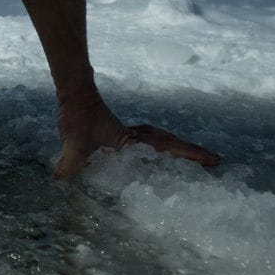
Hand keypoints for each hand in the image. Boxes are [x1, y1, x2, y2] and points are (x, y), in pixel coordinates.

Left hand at [53, 97, 219, 178]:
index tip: (214, 160)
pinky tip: (158, 160)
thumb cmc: (78, 116)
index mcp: (133, 141)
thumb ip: (70, 160)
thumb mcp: (74, 141)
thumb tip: (59, 179)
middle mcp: (137, 138)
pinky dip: (161, 150)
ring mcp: (131, 136)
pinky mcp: (122, 136)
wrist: (75, 96)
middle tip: (215, 162)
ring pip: (162, 143)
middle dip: (193, 153)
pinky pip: (149, 144)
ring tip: (196, 162)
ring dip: (179, 151)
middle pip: (172, 145)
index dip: (191, 154)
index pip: (168, 148)